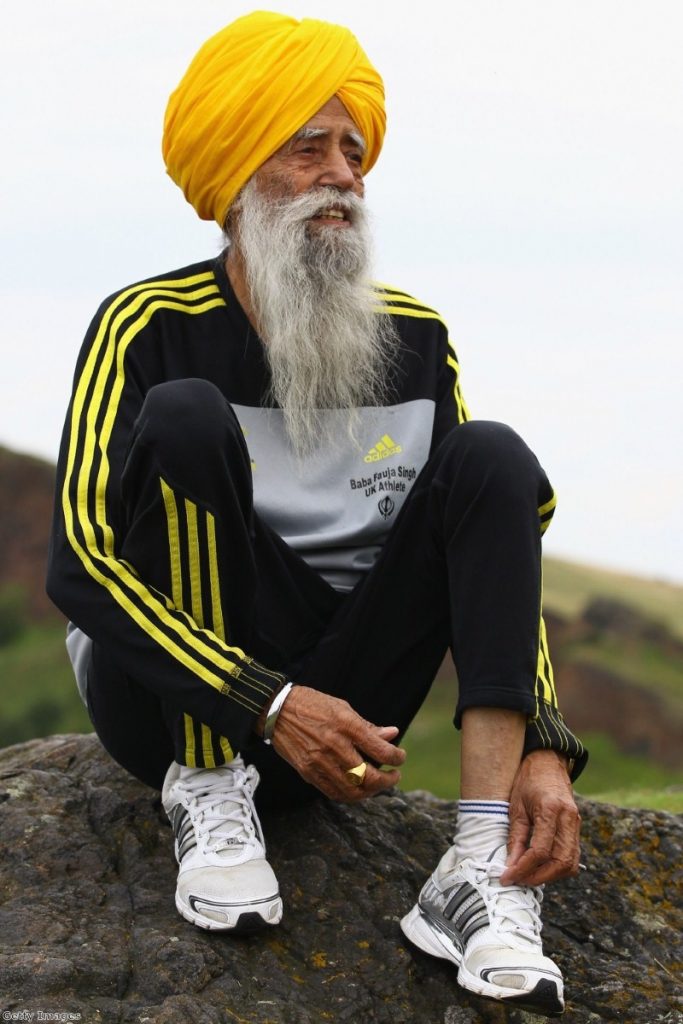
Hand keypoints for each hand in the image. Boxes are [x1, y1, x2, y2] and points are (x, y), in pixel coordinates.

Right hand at [270, 685, 405, 801]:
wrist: (277, 710)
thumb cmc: (313, 705)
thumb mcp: (343, 708)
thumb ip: (368, 726)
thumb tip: (393, 734)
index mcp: (346, 725)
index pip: (380, 750)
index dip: (396, 757)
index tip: (400, 757)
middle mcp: (334, 745)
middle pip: (368, 776)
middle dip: (387, 780)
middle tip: (394, 776)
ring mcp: (319, 761)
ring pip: (352, 790)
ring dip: (371, 791)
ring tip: (378, 785)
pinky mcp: (308, 772)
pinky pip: (333, 792)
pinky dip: (350, 795)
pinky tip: (357, 788)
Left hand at [501, 749, 580, 885]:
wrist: (547, 762)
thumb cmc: (528, 780)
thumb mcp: (515, 806)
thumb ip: (516, 837)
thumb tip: (511, 865)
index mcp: (550, 809)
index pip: (540, 851)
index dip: (523, 868)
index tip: (507, 877)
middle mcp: (568, 818)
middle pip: (560, 862)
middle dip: (538, 877)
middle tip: (518, 881)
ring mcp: (576, 823)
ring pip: (570, 863)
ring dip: (549, 875)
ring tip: (527, 876)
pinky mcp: (577, 827)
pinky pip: (572, 856)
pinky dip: (557, 867)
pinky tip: (540, 867)